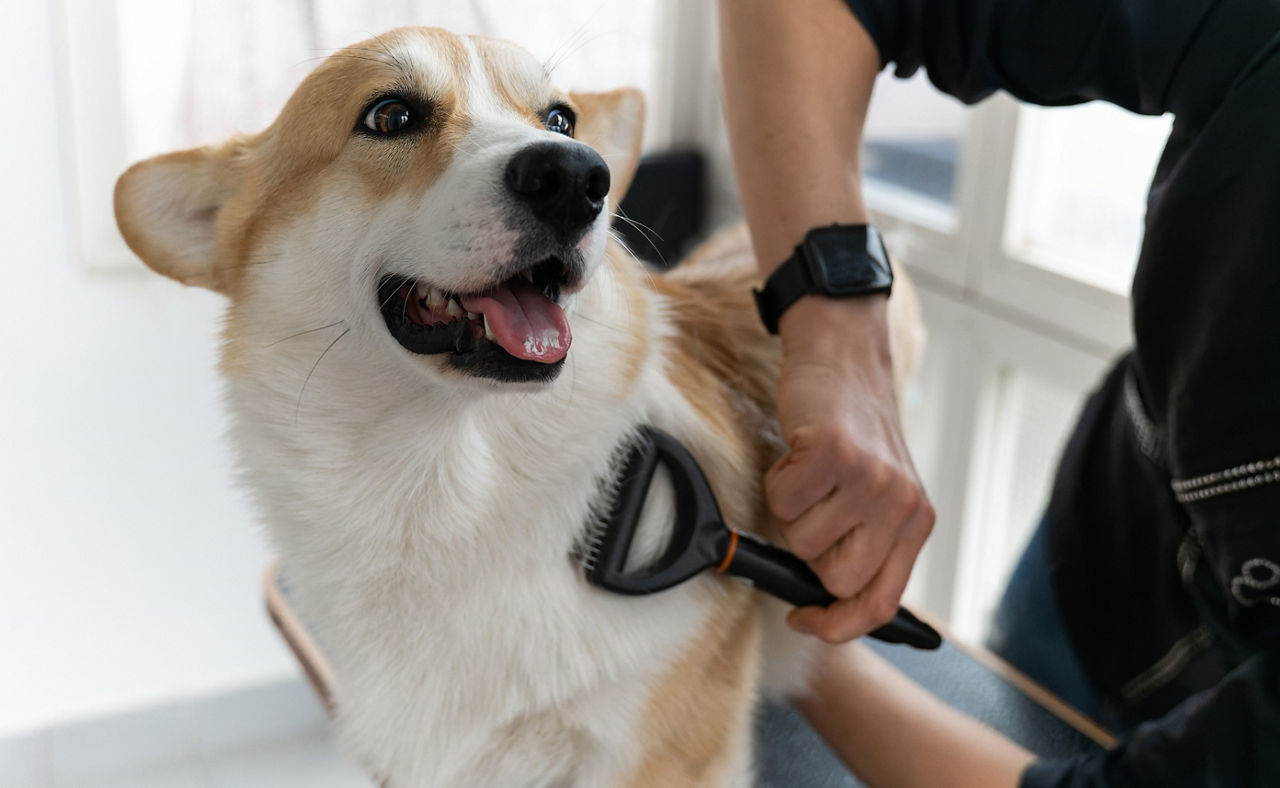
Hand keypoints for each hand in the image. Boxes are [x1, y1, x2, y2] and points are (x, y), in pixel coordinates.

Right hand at [770, 295, 934, 642]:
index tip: (804, 619)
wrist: (843, 360)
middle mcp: (901, 505)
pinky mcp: (833, 454)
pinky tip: (799, 457)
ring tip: (810, 476)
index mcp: (916, 524)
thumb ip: (865, 544)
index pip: (880, 605)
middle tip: (814, 511)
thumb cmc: (852, 431)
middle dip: (810, 552)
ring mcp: (870, 480)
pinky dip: (778, 482)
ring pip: (802, 543)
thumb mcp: (879, 493)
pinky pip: (783, 502)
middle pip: (834, 580)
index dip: (837, 625)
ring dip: (791, 512)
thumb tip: (821, 602)